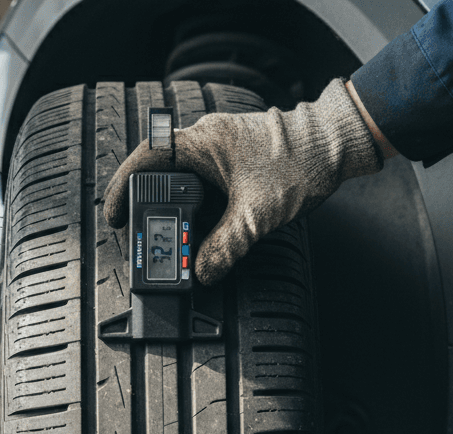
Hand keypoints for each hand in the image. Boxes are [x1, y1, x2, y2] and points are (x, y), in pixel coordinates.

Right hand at [102, 79, 382, 284]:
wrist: (338, 145)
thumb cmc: (302, 163)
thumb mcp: (257, 215)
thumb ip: (225, 246)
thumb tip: (202, 273)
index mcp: (201, 143)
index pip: (144, 160)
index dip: (122, 189)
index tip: (114, 217)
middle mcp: (206, 141)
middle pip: (158, 174)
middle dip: (147, 207)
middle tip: (140, 237)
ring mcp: (221, 150)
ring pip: (182, 182)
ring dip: (174, 210)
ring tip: (170, 240)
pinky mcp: (236, 162)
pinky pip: (203, 185)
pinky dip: (197, 208)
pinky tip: (203, 230)